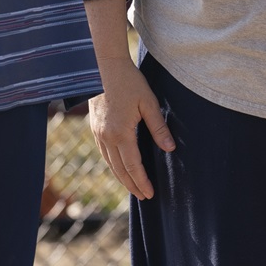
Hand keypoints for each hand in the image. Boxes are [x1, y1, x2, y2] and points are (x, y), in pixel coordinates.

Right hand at [88, 56, 174, 200]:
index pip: (133, 165)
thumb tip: (170, 148)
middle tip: (144, 196)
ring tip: (133, 187)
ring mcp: (98, 132)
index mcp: (121, 132)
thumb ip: (158, 127)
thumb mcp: (149, 103)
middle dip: (132, 185)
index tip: (150, 193)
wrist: (105, 68)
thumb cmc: (130, 83)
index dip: (142, 181)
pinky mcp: (95, 127)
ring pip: (110, 163)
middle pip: (119, 169)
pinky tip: (119, 167)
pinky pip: (104, 153)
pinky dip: (113, 165)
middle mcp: (107, 136)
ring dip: (121, 177)